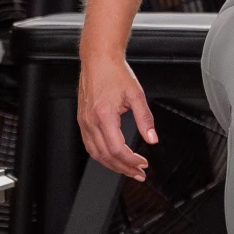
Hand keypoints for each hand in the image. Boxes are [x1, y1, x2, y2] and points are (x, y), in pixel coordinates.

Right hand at [78, 51, 154, 180]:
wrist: (98, 59)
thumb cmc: (115, 73)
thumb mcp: (136, 95)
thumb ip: (145, 119)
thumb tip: (152, 139)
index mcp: (104, 115)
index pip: (117, 149)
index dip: (131, 161)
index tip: (143, 164)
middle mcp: (91, 121)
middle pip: (106, 156)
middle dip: (123, 168)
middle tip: (138, 173)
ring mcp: (84, 121)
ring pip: (95, 153)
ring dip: (112, 165)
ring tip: (127, 169)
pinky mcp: (82, 120)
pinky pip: (89, 144)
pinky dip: (101, 155)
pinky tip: (112, 157)